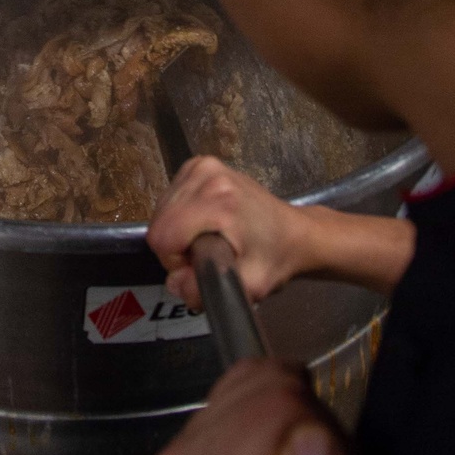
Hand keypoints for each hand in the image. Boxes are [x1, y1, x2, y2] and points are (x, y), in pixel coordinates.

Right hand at [149, 156, 310, 306]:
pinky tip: (205, 223)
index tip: (200, 264)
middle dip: (176, 247)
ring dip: (178, 232)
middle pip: (159, 224)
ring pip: (162, 211)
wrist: (294, 232)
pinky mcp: (199, 164)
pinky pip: (170, 198)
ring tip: (208, 239)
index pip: (162, 237)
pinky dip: (181, 216)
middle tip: (206, 254)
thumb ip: (205, 290)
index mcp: (219, 200)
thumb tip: (174, 282)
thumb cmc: (274, 258)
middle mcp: (207, 174)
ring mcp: (202, 165)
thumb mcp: (249, 286)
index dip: (175, 261)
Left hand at [153, 360, 364, 454]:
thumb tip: (311, 437)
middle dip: (311, 423)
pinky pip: (247, 380)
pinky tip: (289, 452)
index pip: (278, 407)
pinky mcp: (193, 435)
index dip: (322, 434)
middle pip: (267, 388)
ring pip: (259, 378)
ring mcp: (182, 446)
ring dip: (299, 415)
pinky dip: (282, 405)